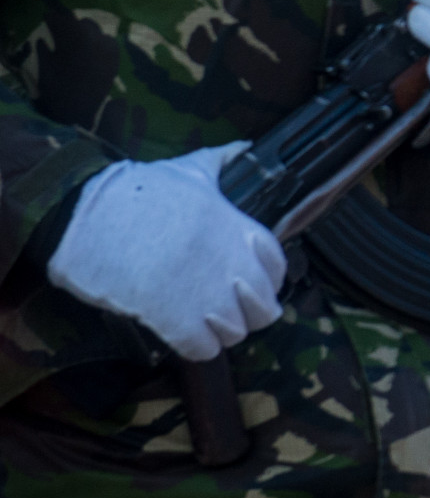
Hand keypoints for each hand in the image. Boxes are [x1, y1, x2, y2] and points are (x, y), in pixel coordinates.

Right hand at [49, 144, 283, 361]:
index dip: (267, 278)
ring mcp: (205, 294)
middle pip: (265, 308)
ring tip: (201, 320)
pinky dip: (197, 347)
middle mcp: (231, 264)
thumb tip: (245, 147)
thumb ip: (222, 161)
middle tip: (225, 307)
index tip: (247, 280)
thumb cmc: (136, 191)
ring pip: (236, 332)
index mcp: (239, 229)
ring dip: (221, 332)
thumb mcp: (187, 170)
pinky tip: (182, 333)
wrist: (84, 214)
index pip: (278, 267)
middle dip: (249, 312)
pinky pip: (203, 349)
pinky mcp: (173, 318)